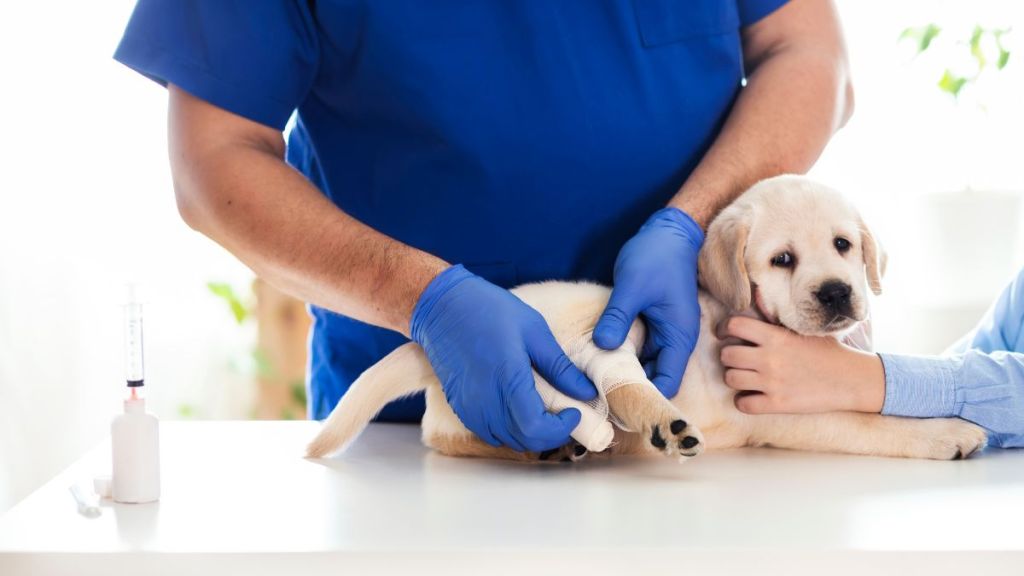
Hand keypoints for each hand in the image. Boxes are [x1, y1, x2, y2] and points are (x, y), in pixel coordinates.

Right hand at [411, 265, 597, 451]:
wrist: (443, 307)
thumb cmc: (490, 311)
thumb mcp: (534, 330)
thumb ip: (559, 367)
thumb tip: (587, 392)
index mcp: (507, 378)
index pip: (536, 428)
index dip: (560, 429)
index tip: (574, 413)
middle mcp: (485, 399)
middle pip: (523, 440)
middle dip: (550, 435)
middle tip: (565, 416)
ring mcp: (469, 405)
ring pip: (506, 440)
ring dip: (529, 434)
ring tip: (545, 414)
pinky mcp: (460, 406)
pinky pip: (488, 432)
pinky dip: (509, 430)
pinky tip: (519, 410)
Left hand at [593, 207, 702, 397]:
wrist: (668, 233)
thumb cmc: (656, 257)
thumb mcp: (633, 286)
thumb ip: (618, 317)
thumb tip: (602, 346)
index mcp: (678, 337)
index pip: (667, 383)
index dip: (645, 397)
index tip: (616, 403)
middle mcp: (674, 340)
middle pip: (654, 379)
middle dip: (629, 389)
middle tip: (597, 398)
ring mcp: (662, 333)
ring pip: (644, 365)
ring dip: (623, 372)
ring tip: (593, 383)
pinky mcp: (650, 324)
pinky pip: (637, 349)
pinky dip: (621, 355)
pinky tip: (598, 358)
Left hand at [718, 316, 884, 413]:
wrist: (851, 379)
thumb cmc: (827, 352)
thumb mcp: (802, 330)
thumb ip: (775, 319)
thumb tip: (755, 295)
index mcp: (776, 337)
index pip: (734, 325)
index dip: (724, 328)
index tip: (726, 334)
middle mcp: (770, 358)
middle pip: (726, 355)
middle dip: (729, 356)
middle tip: (739, 359)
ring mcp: (772, 382)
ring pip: (730, 379)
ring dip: (735, 377)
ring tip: (746, 377)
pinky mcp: (777, 404)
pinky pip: (743, 404)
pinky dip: (745, 401)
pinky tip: (754, 396)